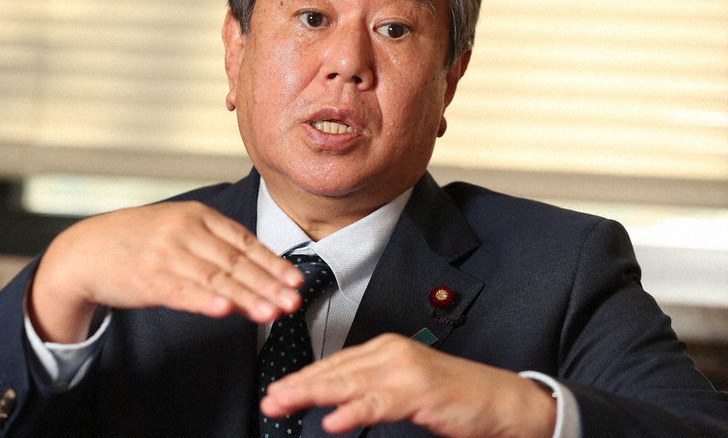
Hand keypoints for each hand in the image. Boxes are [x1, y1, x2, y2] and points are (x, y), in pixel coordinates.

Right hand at [28, 201, 302, 342]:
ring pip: (215, 277)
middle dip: (268, 283)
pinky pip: (182, 291)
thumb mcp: (182, 233)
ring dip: (246, 296)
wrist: (86, 249)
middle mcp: (185, 230)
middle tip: (293, 301)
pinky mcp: (148, 278)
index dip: (272, 263)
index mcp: (198, 215)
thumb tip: (261, 281)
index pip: (244, 241)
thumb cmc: (143, 243)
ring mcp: (165, 253)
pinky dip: (205, 300)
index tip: (296, 281)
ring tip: (271, 312)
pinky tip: (225, 310)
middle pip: (235, 261)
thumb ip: (217, 253)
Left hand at [261, 334, 556, 437]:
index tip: (277, 391)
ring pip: (349, 383)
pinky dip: (354, 412)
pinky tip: (332, 421)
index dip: (304, 378)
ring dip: (312, 394)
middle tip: (269, 399)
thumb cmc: (453, 397)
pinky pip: (379, 403)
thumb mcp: (405, 388)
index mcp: (385, 350)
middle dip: (299, 385)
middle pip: (335, 370)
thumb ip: (372, 390)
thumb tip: (335, 403)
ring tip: (283, 404)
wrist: (502, 401)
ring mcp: (406, 370)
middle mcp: (391, 353)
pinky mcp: (421, 391)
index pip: (335, 363)